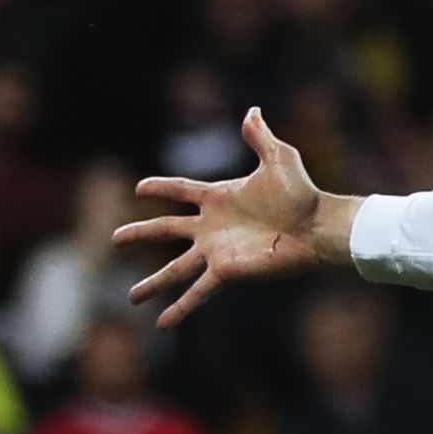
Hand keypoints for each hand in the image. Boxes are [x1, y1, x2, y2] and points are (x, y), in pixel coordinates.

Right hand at [112, 109, 347, 326]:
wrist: (317, 225)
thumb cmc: (302, 193)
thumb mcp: (279, 158)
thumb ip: (259, 136)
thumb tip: (252, 110)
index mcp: (219, 197)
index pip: (181, 190)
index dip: (161, 188)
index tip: (140, 188)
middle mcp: (212, 226)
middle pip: (166, 230)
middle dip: (140, 234)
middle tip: (115, 239)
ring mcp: (216, 251)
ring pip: (175, 268)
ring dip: (153, 282)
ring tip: (131, 297)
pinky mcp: (226, 271)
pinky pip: (197, 292)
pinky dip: (180, 307)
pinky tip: (162, 323)